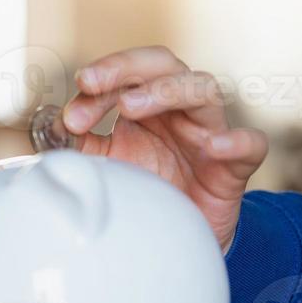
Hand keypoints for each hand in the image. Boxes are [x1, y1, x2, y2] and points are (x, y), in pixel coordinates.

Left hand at [62, 45, 268, 253]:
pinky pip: (250, 144)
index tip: (70, 116)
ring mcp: (210, 132)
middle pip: (163, 64)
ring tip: (129, 106)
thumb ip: (80, 144)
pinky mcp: (235, 166)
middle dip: (124, 66)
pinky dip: (236, 141)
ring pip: (203, 89)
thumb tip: (50, 126)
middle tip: (90, 82)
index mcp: (148, 104)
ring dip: (165, 91)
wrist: (182, 239)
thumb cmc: (148, 191)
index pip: (126, 74)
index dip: (97, 85)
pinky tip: (212, 147)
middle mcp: (180, 109)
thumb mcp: (106, 166)